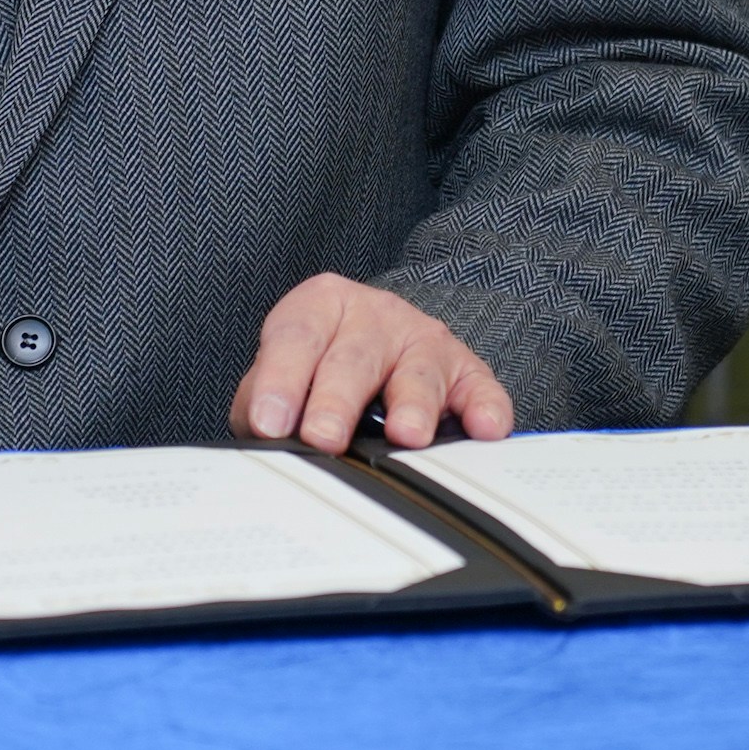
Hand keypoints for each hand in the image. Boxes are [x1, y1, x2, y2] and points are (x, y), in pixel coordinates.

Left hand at [229, 273, 514, 453]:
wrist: (378, 343)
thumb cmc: (317, 371)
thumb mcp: (280, 376)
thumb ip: (262, 404)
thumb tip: (262, 443)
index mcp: (321, 306)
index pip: (296, 339)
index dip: (280, 381)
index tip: (269, 423)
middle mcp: (375, 316)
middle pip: (354, 357)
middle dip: (338, 401)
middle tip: (323, 438)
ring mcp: (425, 341)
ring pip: (419, 371)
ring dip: (412, 405)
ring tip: (405, 436)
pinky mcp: (467, 371)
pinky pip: (481, 389)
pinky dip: (486, 409)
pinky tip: (484, 429)